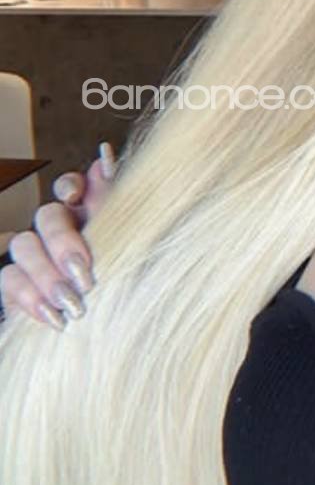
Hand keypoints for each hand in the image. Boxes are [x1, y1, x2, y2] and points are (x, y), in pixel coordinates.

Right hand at [0, 142, 116, 330]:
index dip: (69, 186)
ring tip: (73, 303)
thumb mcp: (132, 243)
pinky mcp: (19, 286)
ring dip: (46, 274)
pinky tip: (55, 316)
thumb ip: (118, 202)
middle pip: (46, 215)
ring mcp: (36, 256)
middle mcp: (60, 229)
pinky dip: (31, 299)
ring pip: (22, 245)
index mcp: (90, 213)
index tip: (74, 197)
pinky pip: (9, 281)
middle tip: (86, 274)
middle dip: (63, 243)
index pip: (71, 185)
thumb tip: (105, 155)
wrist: (117, 328)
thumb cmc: (132, 280)